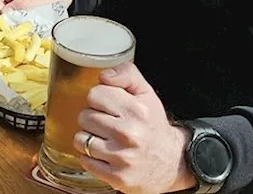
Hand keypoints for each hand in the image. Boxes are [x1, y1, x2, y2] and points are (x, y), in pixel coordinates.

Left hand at [74, 62, 196, 193]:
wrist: (172, 162)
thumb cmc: (153, 126)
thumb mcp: (147, 94)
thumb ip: (127, 75)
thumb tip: (103, 75)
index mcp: (137, 110)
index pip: (94, 94)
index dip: (99, 99)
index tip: (108, 106)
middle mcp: (129, 133)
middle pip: (84, 116)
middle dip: (93, 118)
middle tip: (107, 124)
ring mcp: (122, 157)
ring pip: (80, 139)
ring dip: (88, 138)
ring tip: (104, 139)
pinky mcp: (117, 177)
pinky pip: (85, 160)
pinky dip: (91, 157)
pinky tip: (105, 155)